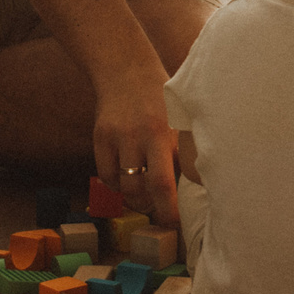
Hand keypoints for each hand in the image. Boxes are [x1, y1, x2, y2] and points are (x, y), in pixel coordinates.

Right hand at [93, 71, 179, 226]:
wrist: (127, 70)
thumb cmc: (162, 99)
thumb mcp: (178, 118)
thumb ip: (183, 149)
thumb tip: (194, 188)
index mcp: (164, 131)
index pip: (165, 182)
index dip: (169, 209)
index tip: (175, 224)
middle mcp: (139, 135)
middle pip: (143, 187)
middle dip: (153, 208)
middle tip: (161, 215)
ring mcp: (117, 136)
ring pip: (124, 185)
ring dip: (135, 198)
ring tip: (146, 197)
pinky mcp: (100, 137)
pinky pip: (107, 175)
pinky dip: (118, 185)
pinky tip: (128, 180)